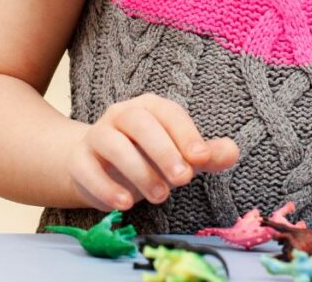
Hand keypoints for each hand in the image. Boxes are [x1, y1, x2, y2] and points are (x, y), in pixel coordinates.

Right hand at [65, 93, 238, 211]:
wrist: (97, 167)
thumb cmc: (146, 158)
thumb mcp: (180, 155)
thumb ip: (206, 155)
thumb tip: (232, 152)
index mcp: (150, 108)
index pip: (168, 112)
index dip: (186, 134)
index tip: (202, 158)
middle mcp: (121, 114)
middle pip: (139, 123)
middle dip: (163, 150)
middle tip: (183, 180)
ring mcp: (96, 135)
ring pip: (112, 144)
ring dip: (139, 171)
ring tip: (160, 196)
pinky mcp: (78, 159)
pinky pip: (86, 168)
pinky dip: (105, 187)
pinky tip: (125, 204)